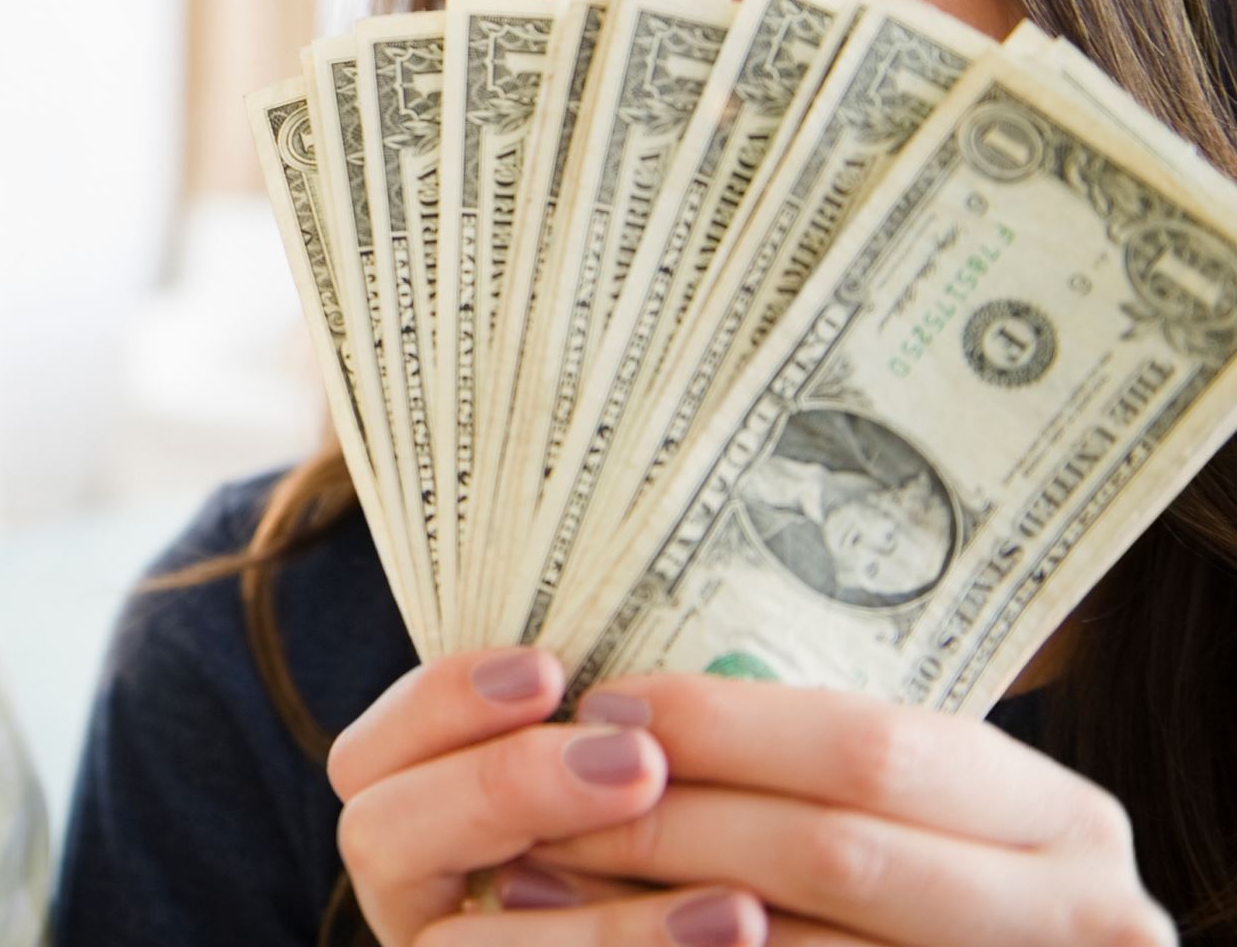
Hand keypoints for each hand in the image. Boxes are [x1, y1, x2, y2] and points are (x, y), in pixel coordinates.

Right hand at [328, 647, 762, 944]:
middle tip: (638, 763)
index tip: (549, 671)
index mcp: (417, 824)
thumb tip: (638, 681)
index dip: (438, 704)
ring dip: (600, 922)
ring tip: (736, 894)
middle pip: (375, 836)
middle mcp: (408, 905)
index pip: (366, 757)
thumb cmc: (696, 858)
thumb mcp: (645, 786)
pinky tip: (744, 928)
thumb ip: (612, 742)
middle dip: (503, 787)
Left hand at [525, 674, 1173, 946]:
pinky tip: (606, 940)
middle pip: (833, 852)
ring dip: (652, 912)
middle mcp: (1085, 915)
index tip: (604, 700)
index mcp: (1065, 820)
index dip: (728, 726)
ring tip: (538, 871)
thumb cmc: (945, 892)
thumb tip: (630, 713)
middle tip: (547, 794)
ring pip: (789, 943)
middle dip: (674, 820)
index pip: (873, 751)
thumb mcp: (928, 814)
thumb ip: (830, 769)